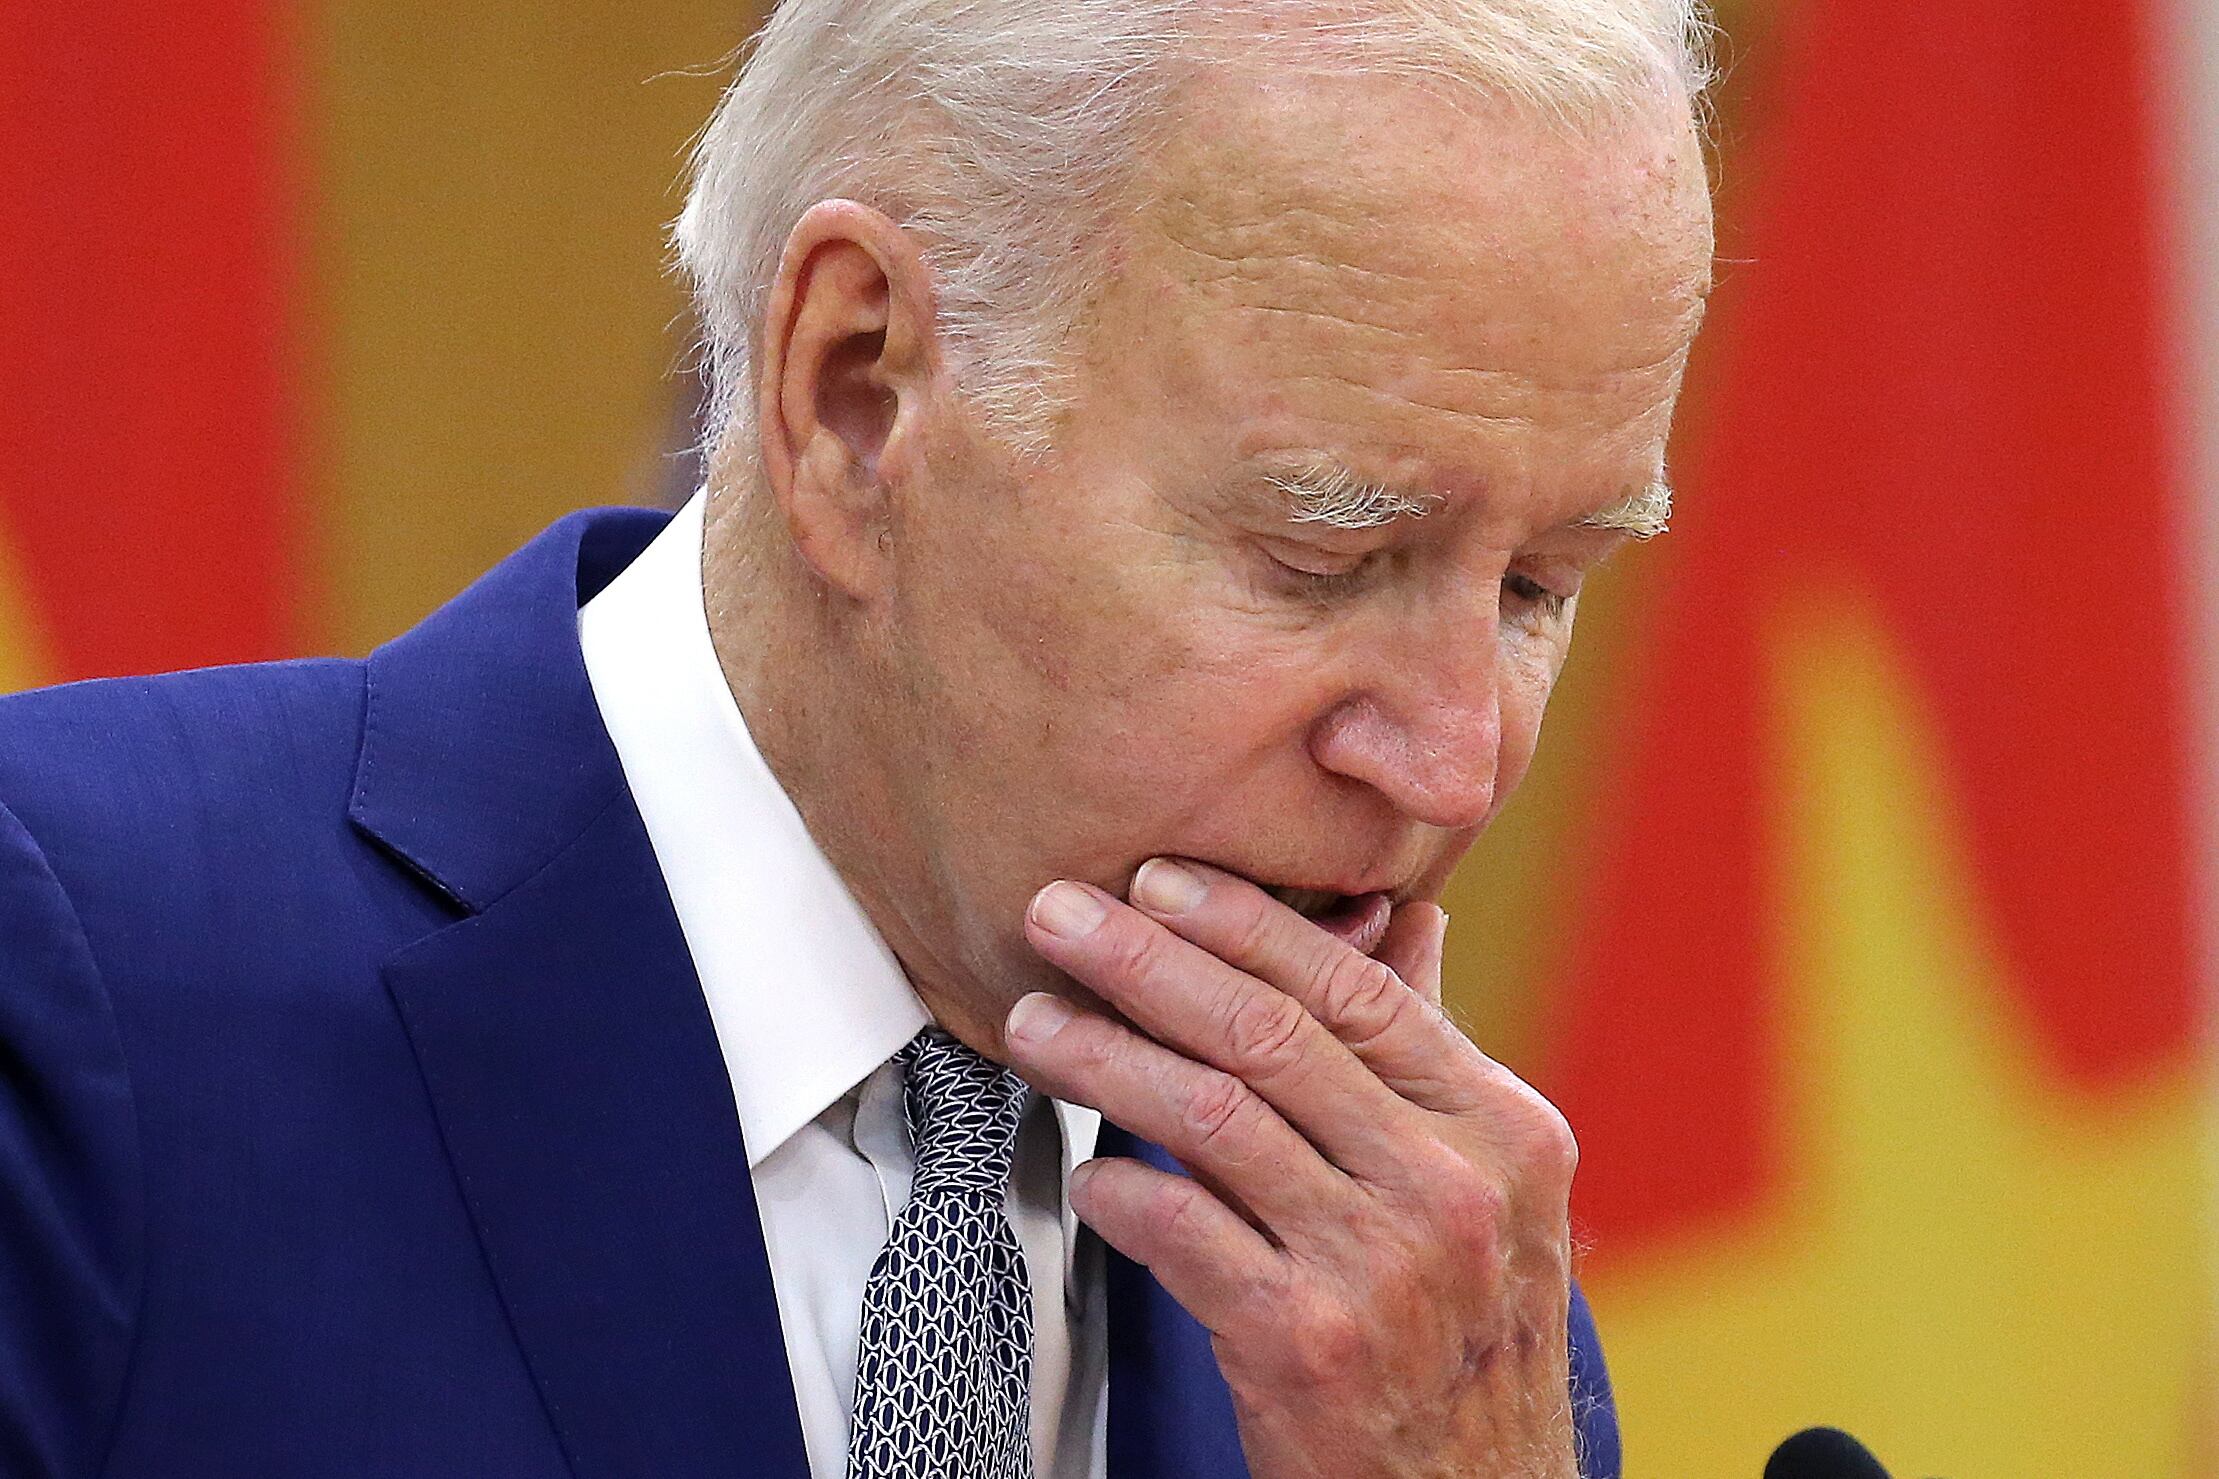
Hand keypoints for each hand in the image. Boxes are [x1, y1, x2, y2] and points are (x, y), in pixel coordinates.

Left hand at [1005, 859, 1579, 1478]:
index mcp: (1501, 1127)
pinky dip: (1121, 1194)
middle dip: (1145, 962)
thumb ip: (1430, 1056)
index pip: (1355, 991)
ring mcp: (1383, 1267)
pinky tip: (1084, 1175)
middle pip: (1270, 1037)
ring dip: (1105, 1060)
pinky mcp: (1308, 1346)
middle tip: (1059, 915)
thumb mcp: (1489, 1189)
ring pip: (1212, 1120)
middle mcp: (1451, 1187)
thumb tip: (1408, 919)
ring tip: (1035, 1026)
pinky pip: (1184, 1234)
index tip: (1155, 880)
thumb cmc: (1465, 1332)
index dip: (1244, 924)